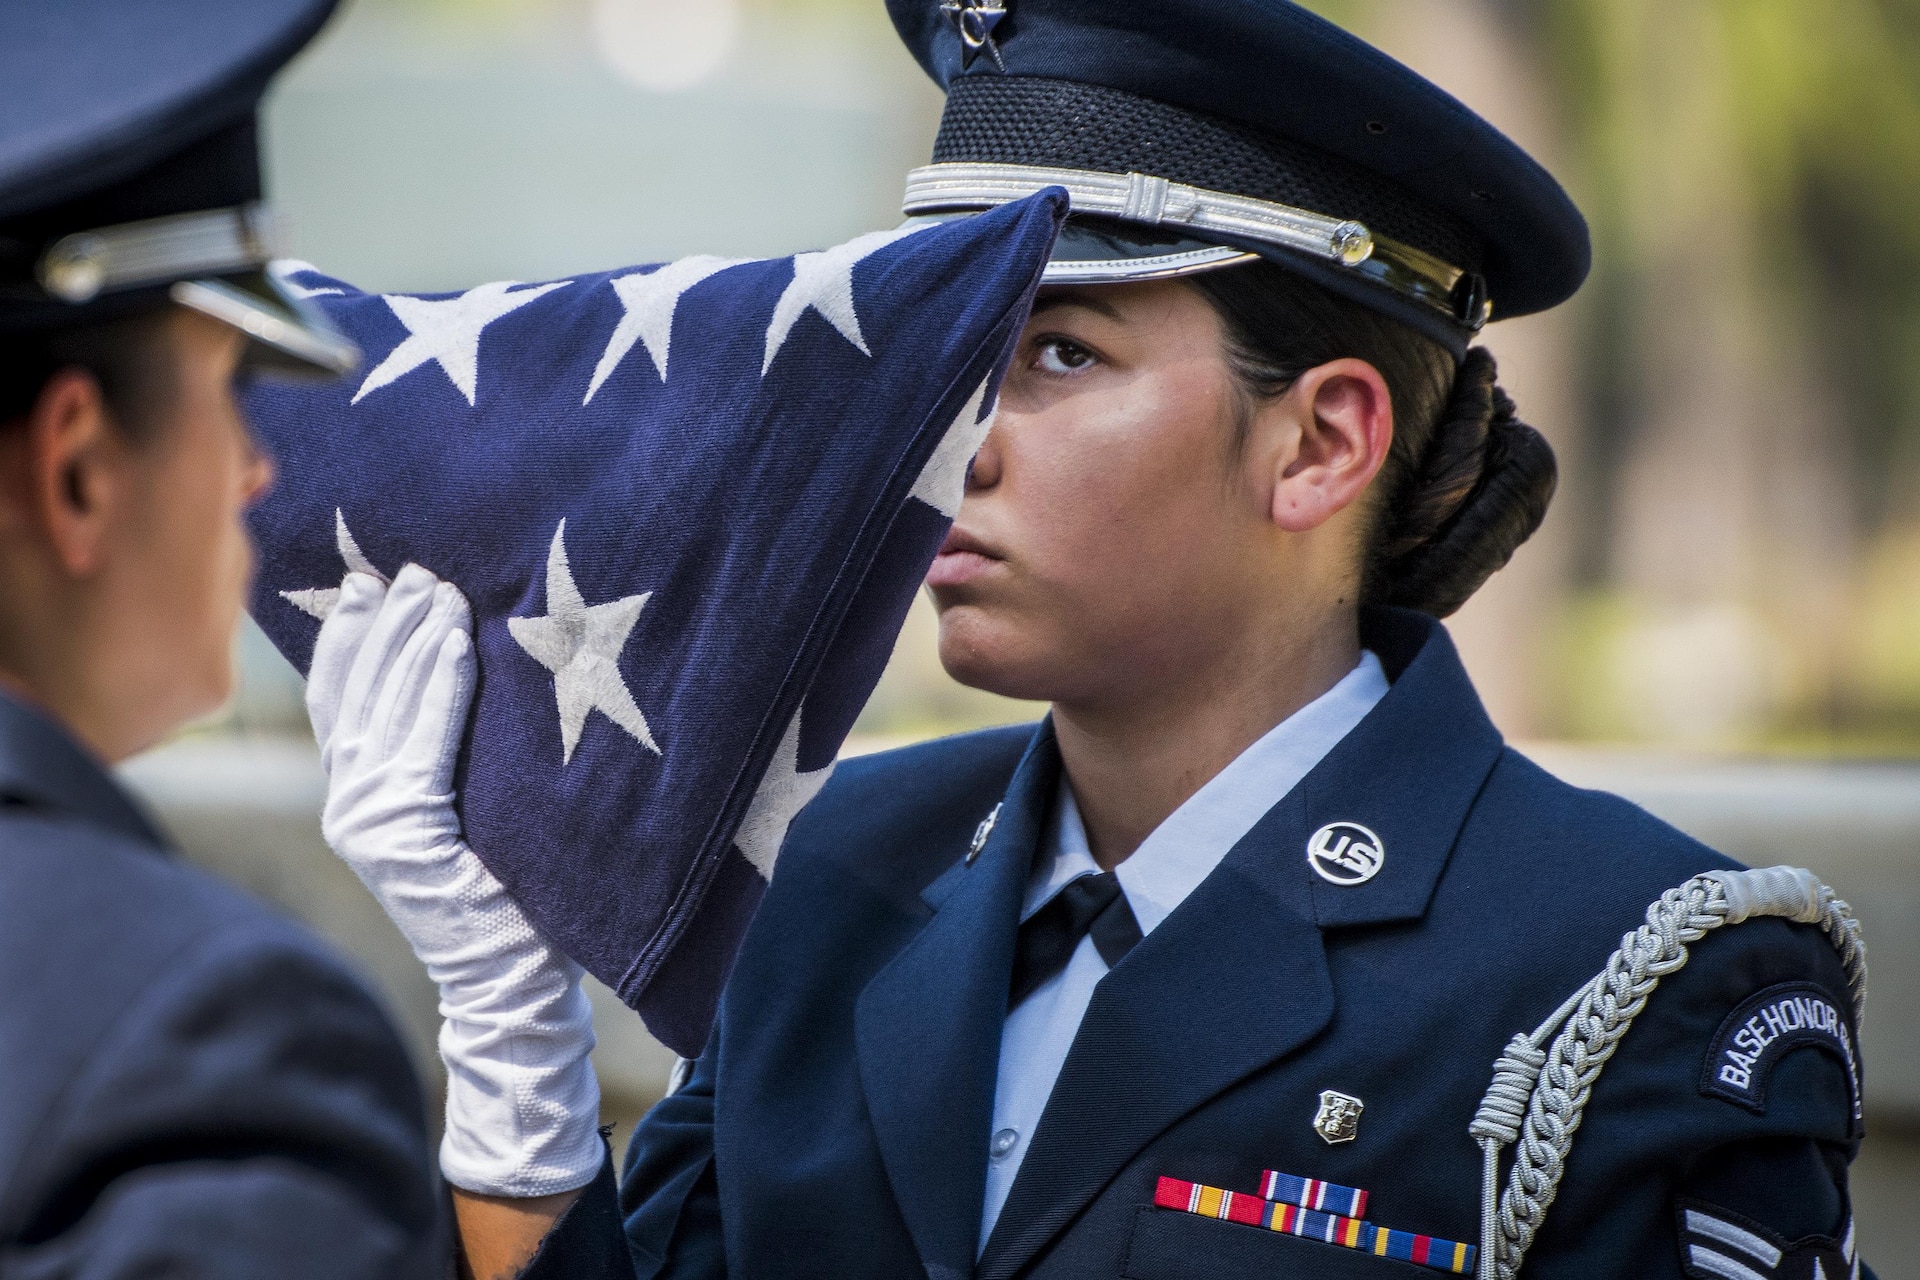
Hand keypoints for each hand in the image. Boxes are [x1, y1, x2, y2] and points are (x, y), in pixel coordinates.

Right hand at [308, 565, 601, 1197]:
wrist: (516, 980)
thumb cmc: (515, 893)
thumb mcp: (475, 803)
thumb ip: (450, 749)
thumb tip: (469, 663)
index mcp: (363, 799)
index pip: (342, 700)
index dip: (351, 638)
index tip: (371, 582)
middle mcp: (353, 807)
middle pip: (358, 693)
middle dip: (385, 625)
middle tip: (415, 568)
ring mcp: (369, 824)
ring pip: (388, 708)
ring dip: (415, 642)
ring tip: (440, 589)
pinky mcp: (402, 838)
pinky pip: (423, 743)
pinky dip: (441, 686)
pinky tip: (461, 643)